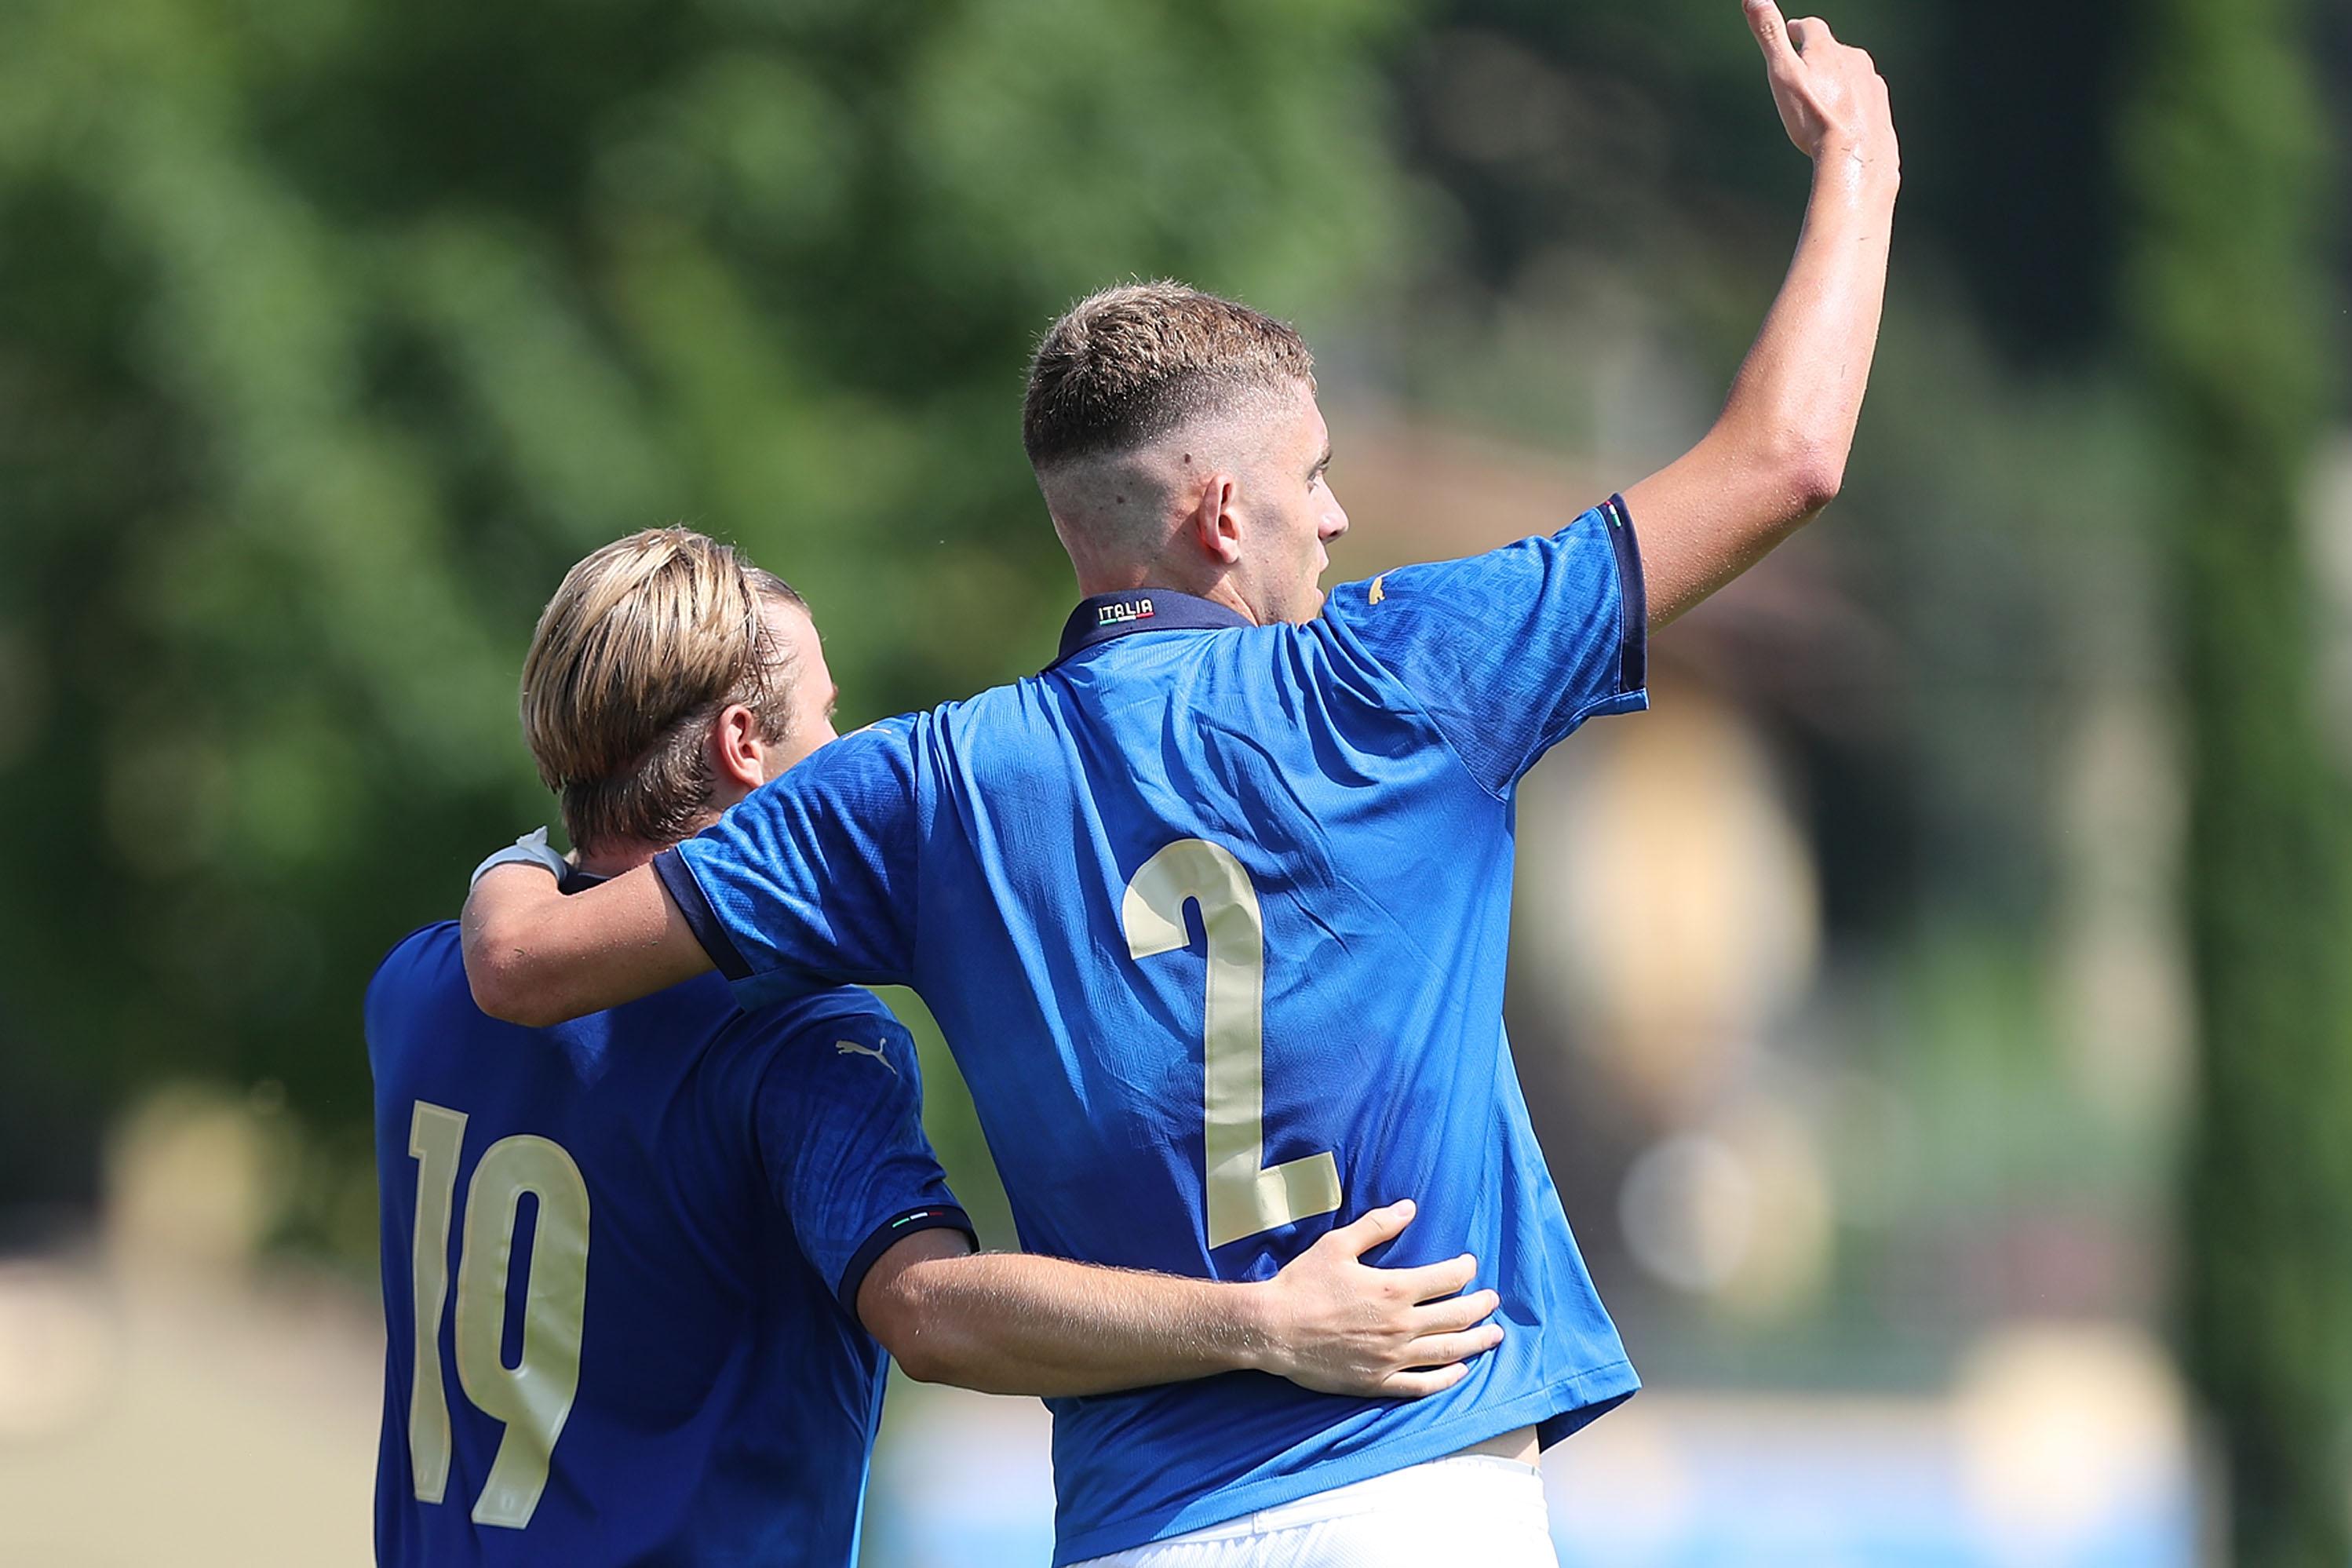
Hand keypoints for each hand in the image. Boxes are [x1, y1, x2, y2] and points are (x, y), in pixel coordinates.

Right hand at [1249, 1200, 1502, 1398]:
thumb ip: (1377, 1226)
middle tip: (1493, 1300)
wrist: (1273, 1329)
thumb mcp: (1337, 1245)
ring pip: (1447, 1352)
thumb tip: (1409, 1208)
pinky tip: (1460, 1372)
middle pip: (1456, 1316)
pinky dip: (1446, 1379)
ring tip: (1494, 1335)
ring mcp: (1391, 1357)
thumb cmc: (1302, 1284)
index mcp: (1393, 1290)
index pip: (1446, 1279)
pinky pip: (1421, 1385)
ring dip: (1476, 1342)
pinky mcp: (1378, 1382)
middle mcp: (1400, 1326)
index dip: (1464, 1270)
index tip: (1470, 1265)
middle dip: (1481, 1306)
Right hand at [1745, 1, 1896, 176]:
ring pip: (1851, 72)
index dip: (1797, 28)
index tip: (1791, 32)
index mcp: (1826, 48)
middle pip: (1833, 49)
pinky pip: (1864, 95)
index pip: (1810, 27)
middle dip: (1818, 55)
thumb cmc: (1813, 116)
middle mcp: (1853, 58)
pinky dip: (1852, 100)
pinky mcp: (1880, 104)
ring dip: (1837, 78)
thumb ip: (1769, 35)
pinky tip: (1845, 115)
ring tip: (1824, 96)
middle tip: (1804, 67)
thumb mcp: (1781, 74)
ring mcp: (1870, 81)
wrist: (1855, 153)